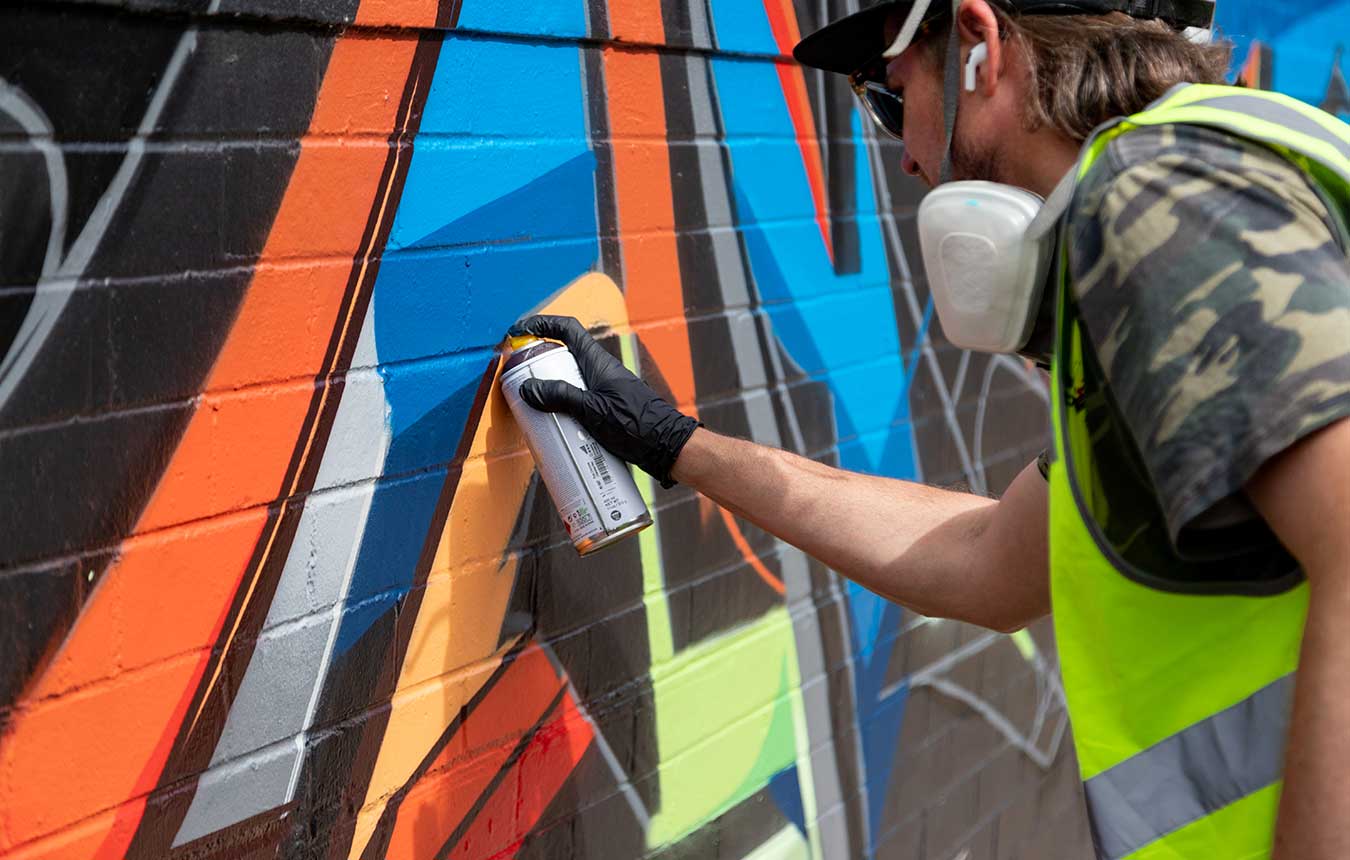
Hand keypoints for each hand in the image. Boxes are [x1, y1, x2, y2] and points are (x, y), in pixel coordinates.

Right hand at [506, 315, 700, 487]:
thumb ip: (560, 397)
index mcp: (597, 362)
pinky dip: (561, 409)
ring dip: (548, 391)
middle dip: (537, 365)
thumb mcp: (593, 411)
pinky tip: (553, 428)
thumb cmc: (636, 425)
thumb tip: (527, 387)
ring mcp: (602, 391)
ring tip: (530, 409)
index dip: (542, 324)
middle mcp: (599, 372)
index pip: (567, 330)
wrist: (667, 447)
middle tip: (518, 382)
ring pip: (568, 382)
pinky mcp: (605, 410)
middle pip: (562, 357)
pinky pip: (576, 402)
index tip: (518, 332)